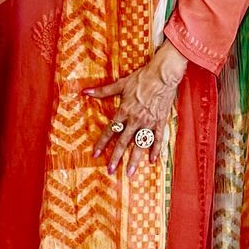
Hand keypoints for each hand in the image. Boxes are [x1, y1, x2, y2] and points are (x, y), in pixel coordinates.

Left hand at [88, 43, 186, 176]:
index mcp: (124, 111)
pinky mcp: (160, 122)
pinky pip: (157, 139)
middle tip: (110, 170)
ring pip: (140, 145)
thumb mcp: (121, 84)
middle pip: (123, 142)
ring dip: (134, 160)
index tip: (96, 154)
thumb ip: (103, 91)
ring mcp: (149, 122)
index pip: (110, 130)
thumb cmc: (142, 78)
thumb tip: (86, 92)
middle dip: (116, 157)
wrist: (163, 75)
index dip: (102, 143)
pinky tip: (153, 161)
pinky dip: (155, 150)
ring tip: (130, 172)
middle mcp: (135, 120)